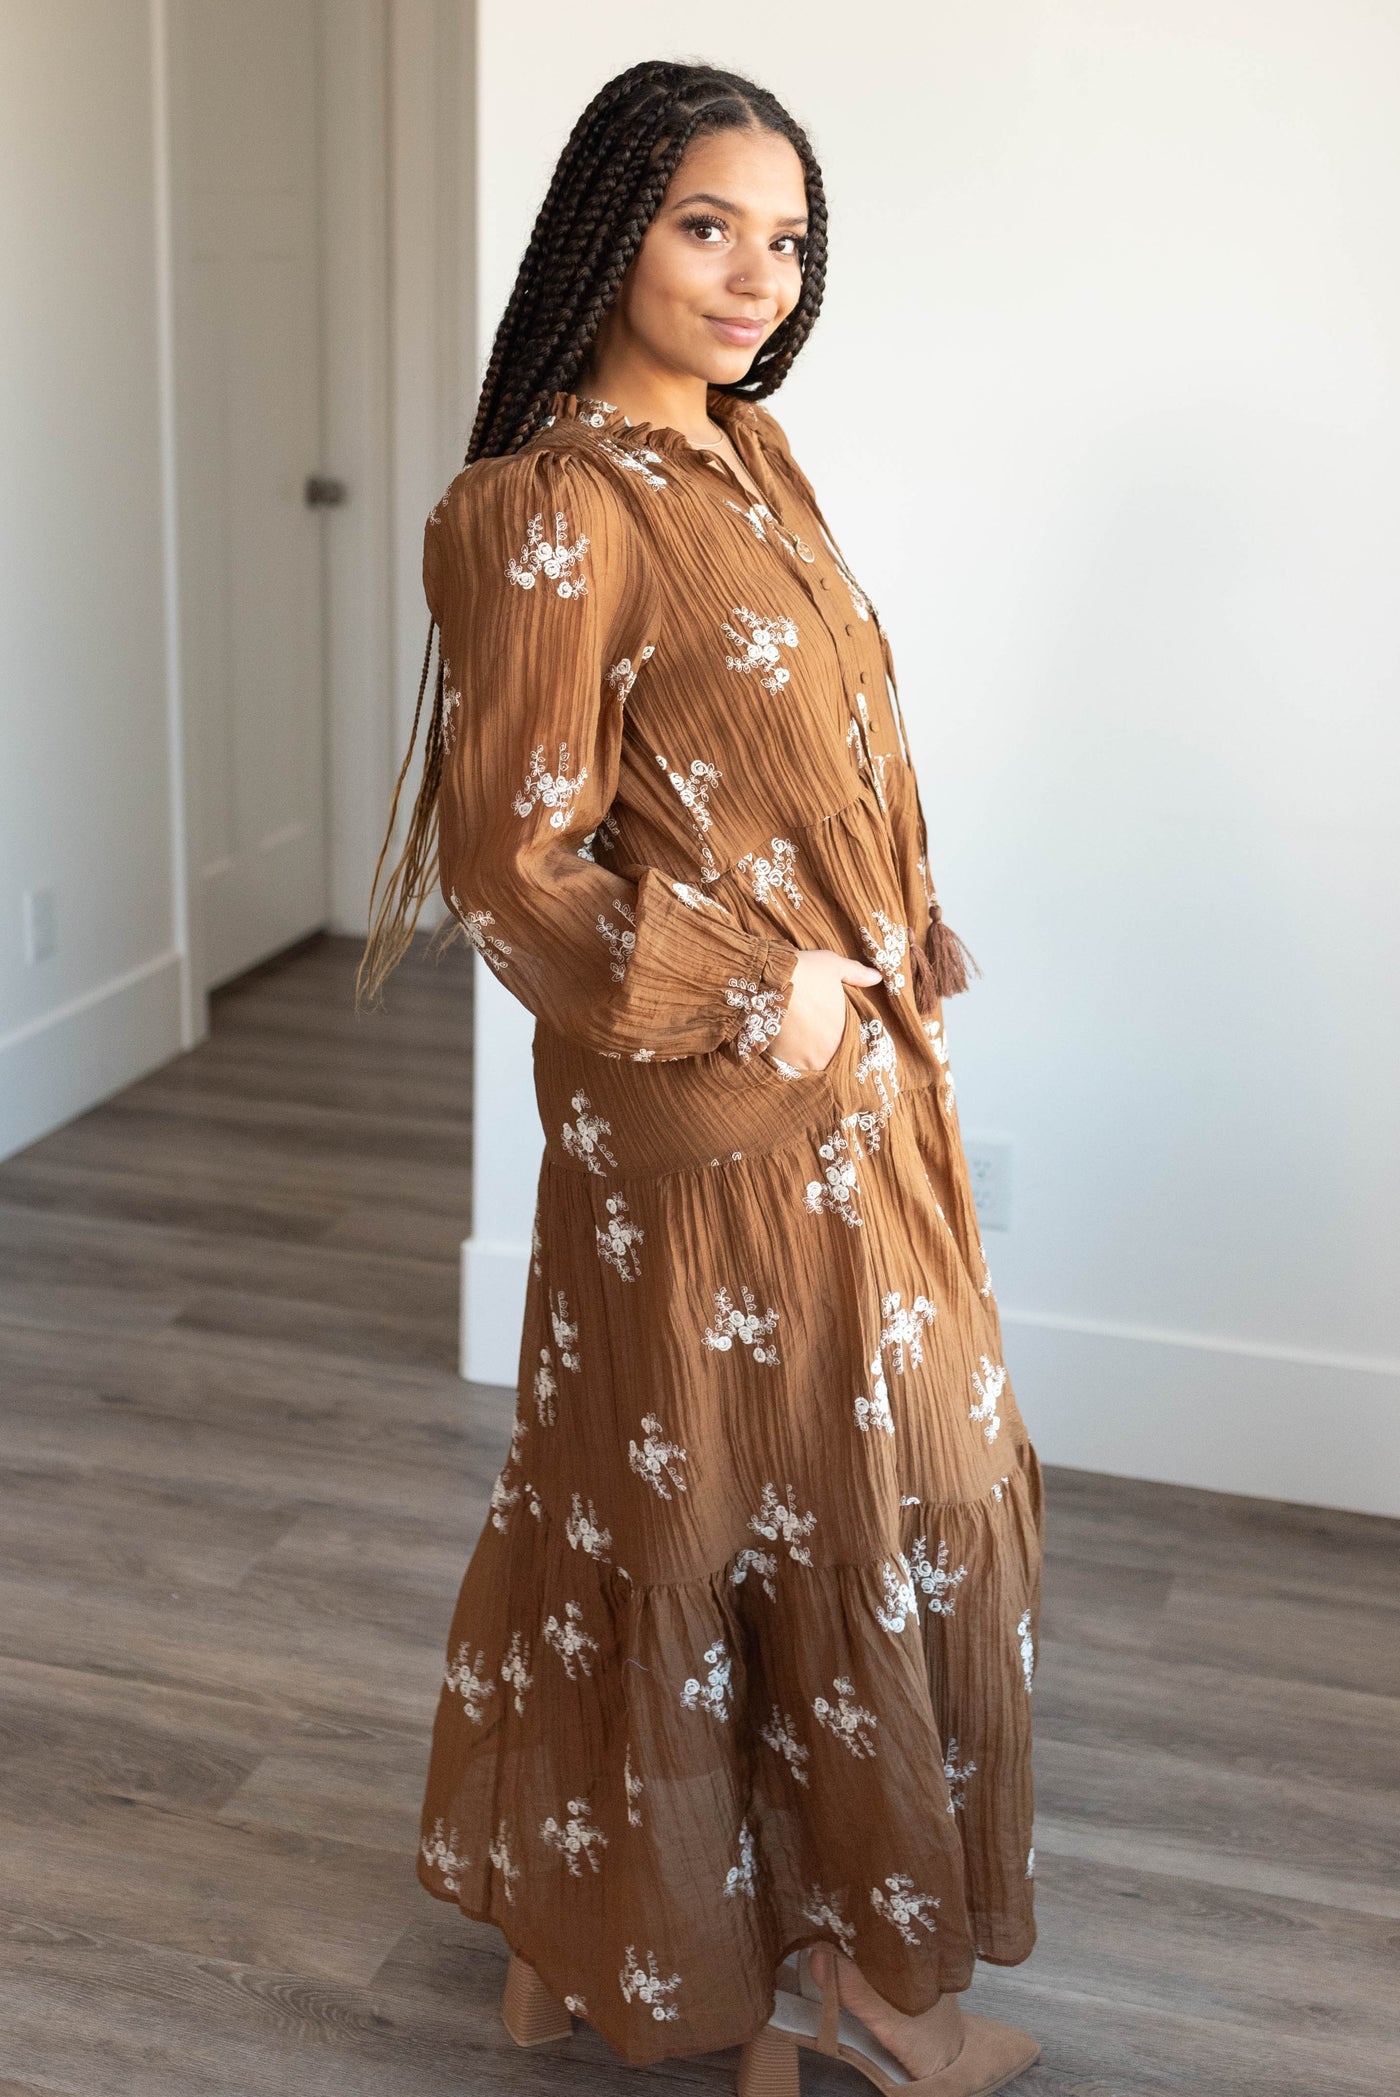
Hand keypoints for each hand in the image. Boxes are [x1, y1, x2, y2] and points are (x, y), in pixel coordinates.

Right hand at [767, 950, 883, 1070]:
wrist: (766, 980)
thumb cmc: (804, 971)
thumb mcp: (833, 966)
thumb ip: (856, 974)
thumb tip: (876, 977)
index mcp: (845, 1032)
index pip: (853, 1047)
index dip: (846, 1041)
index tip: (835, 1032)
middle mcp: (828, 1052)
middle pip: (831, 1058)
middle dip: (826, 1050)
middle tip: (816, 1037)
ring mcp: (804, 1059)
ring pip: (811, 1064)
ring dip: (808, 1056)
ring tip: (800, 1040)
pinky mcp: (782, 1061)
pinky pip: (790, 1065)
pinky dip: (789, 1057)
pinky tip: (785, 1043)